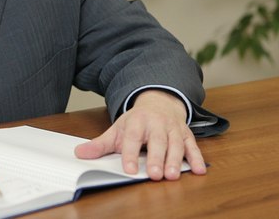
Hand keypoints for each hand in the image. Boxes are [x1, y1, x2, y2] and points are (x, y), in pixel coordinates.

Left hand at [74, 90, 206, 179]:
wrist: (159, 102)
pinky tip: (199, 170)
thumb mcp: (117, 130)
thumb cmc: (137, 121)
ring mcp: (172, 128)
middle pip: (157, 141)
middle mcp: (156, 124)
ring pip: (176, 143)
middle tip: (155, 175)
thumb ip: (100, 144)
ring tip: (173, 175)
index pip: (132, 138)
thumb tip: (79, 154)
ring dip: (176, 160)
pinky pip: (193, 145)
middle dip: (156, 158)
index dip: (130, 154)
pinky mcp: (186, 133)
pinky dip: (197, 157)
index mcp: (136, 122)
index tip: (129, 169)